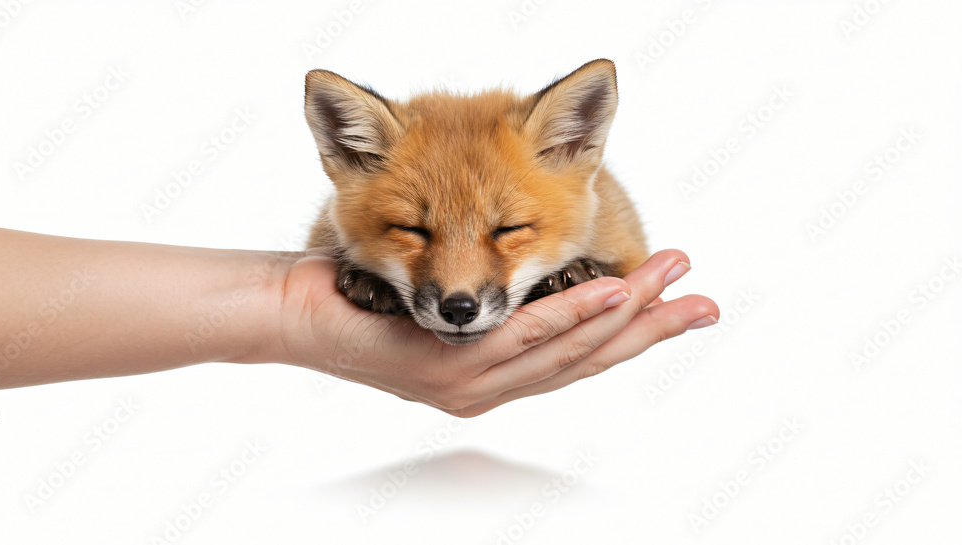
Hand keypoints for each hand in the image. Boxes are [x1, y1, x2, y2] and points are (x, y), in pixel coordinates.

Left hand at [276, 249, 718, 416]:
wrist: (301, 312)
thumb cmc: (370, 298)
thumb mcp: (447, 300)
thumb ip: (500, 299)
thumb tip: (549, 271)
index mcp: (498, 373)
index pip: (583, 355)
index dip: (640, 333)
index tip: (686, 306)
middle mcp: (491, 386)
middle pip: (587, 360)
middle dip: (650, 330)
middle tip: (703, 302)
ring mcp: (471, 383)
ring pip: (563, 351)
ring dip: (622, 317)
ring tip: (667, 284)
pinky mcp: (448, 368)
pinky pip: (521, 338)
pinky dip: (570, 315)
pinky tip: (606, 291)